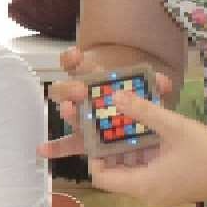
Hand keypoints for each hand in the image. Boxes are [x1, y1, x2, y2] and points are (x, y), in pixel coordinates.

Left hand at [39, 71, 206, 206]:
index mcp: (144, 185)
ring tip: (127, 124)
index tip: (95, 134)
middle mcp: (149, 195)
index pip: (101, 178)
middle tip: (109, 124)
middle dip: (111, 149)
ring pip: (134, 172)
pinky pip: (149, 174)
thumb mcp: (174, 126)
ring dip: (129, 151)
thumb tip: (115, 96)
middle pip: (116, 174)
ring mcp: (162, 194)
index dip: (93, 156)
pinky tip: (150, 135)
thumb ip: (144, 112)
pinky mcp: (174, 189)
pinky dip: (145, 157)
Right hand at [40, 49, 169, 163]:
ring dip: (67, 111)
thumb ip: (155, 87)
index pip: (79, 66)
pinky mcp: (83, 141)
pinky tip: (43, 150)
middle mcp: (84, 98)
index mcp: (96, 80)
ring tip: (68, 111)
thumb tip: (162, 82)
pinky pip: (68, 144)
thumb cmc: (139, 106)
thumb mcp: (149, 95)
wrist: (144, 133)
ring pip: (69, 114)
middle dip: (71, 87)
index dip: (73, 60)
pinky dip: (55, 148)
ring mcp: (82, 119)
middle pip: (68, 89)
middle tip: (81, 91)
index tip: (75, 56)